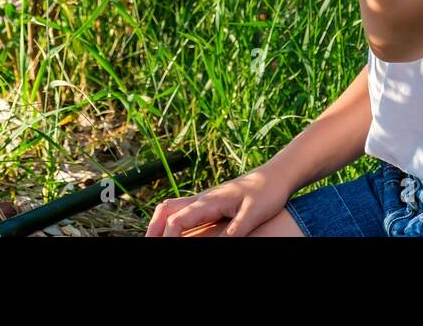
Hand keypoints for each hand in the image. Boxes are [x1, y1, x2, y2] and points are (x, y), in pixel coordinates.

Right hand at [143, 165, 293, 236]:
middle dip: (153, 228)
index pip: (176, 219)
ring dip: (159, 222)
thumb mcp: (253, 213)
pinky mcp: (210, 203)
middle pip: (165, 209)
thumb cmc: (267, 193)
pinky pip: (183, 210)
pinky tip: (174, 232)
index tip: (165, 247)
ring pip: (171, 207)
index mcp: (208, 201)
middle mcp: (202, 199)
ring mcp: (204, 199)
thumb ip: (236, 229)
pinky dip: (171, 221)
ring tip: (154, 238)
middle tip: (147, 243)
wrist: (275, 176)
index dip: (167, 236)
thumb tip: (223, 242)